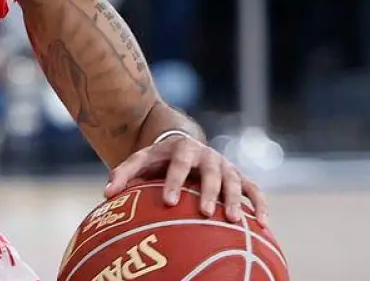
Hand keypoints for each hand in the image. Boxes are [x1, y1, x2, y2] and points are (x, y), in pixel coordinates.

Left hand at [104, 133, 268, 224]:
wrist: (183, 143)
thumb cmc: (158, 159)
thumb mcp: (140, 160)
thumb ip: (123, 173)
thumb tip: (106, 194)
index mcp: (181, 149)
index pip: (177, 165)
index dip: (173, 181)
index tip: (167, 201)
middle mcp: (206, 155)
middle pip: (209, 172)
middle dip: (207, 191)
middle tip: (204, 212)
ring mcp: (225, 166)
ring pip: (234, 181)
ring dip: (235, 200)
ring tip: (233, 221)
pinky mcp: (239, 176)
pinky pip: (255, 190)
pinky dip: (260, 205)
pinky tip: (263, 225)